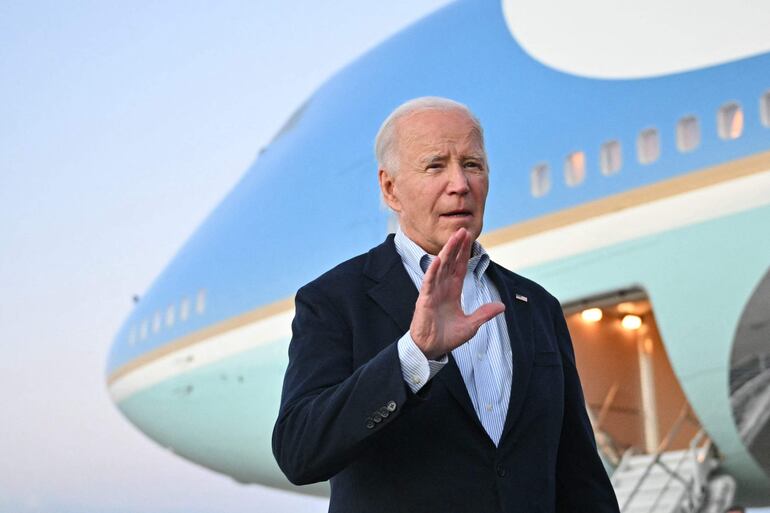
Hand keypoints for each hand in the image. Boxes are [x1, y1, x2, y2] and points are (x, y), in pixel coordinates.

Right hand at [409, 228, 504, 359]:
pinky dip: (432, 271)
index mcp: (453, 292)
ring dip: (447, 252)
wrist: (431, 349)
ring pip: (440, 267)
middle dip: (457, 246)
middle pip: (450, 262)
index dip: (464, 253)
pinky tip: (438, 259)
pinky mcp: (424, 300)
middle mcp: (442, 288)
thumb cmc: (447, 337)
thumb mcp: (471, 325)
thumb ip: (484, 314)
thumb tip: (502, 306)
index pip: (459, 267)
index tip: (469, 238)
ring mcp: (432, 292)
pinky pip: (428, 282)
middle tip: (463, 229)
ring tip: (454, 238)